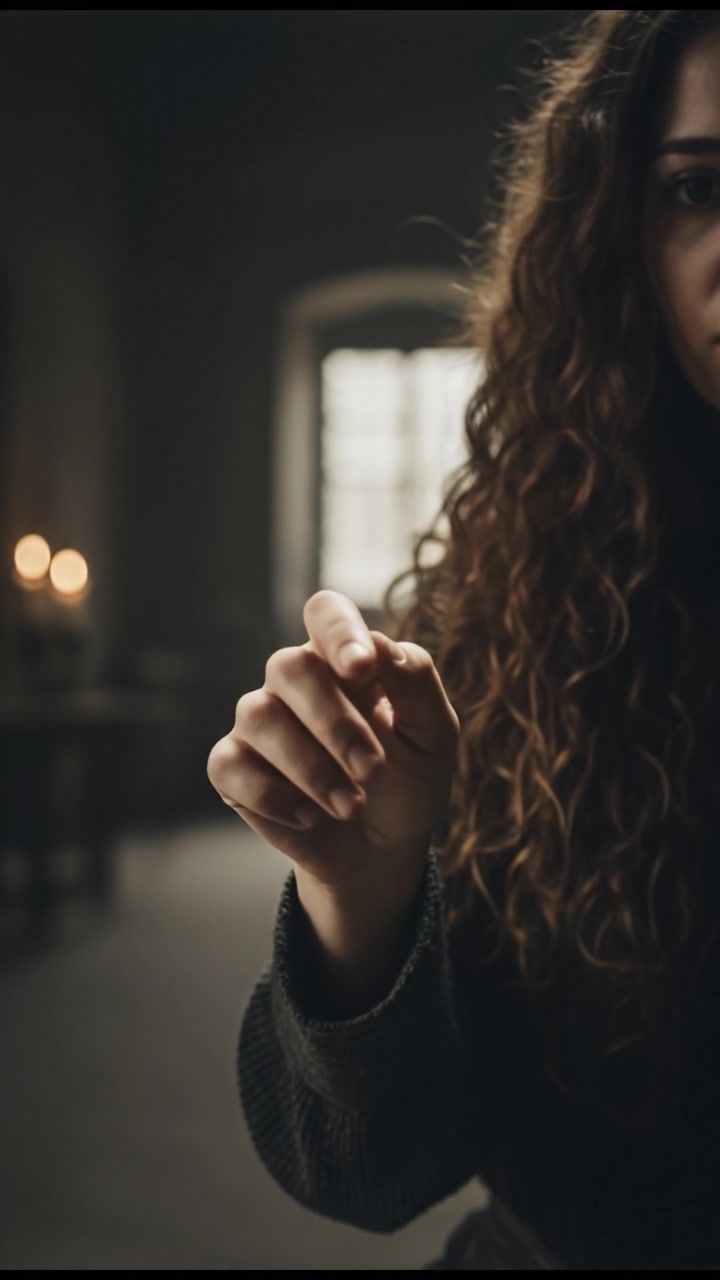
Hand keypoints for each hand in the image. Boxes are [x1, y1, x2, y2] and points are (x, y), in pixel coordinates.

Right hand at [206, 589, 458, 892]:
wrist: (382, 850)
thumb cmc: (409, 779)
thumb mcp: (433, 737)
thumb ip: (416, 684)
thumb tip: (381, 646)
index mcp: (344, 660)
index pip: (325, 613)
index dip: (338, 632)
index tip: (363, 669)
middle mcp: (294, 681)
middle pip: (289, 666)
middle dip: (334, 723)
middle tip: (372, 771)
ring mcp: (259, 722)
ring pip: (259, 716)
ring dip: (312, 768)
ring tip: (351, 806)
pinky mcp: (233, 768)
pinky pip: (230, 766)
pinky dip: (273, 796)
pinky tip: (310, 817)